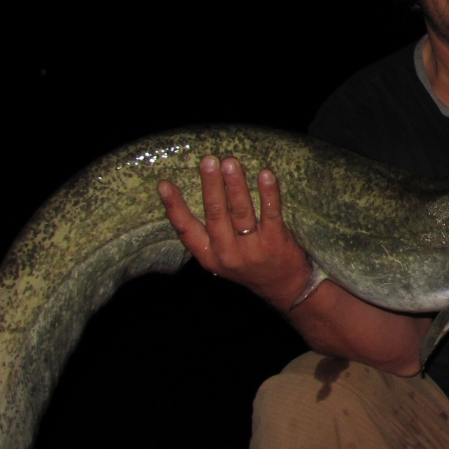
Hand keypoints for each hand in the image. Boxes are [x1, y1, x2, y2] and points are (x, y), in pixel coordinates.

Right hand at [157, 156, 310, 310]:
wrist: (284, 288)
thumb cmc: (249, 264)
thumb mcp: (222, 256)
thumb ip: (210, 232)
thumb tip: (203, 188)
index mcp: (209, 256)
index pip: (186, 230)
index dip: (174, 207)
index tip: (164, 185)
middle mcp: (227, 253)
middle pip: (215, 215)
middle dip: (211, 185)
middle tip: (208, 160)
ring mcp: (252, 249)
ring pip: (241, 212)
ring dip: (235, 185)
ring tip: (230, 162)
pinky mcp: (276, 242)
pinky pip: (271, 214)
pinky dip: (268, 193)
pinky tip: (265, 175)